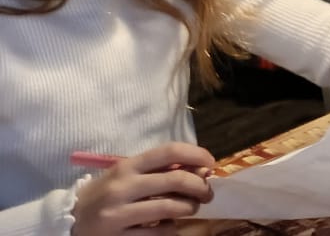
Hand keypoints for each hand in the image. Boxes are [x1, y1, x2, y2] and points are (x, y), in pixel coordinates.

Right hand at [72, 142, 214, 234]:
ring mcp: (119, 214)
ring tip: (190, 209)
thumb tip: (200, 170)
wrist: (68, 221)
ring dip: (190, 209)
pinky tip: (168, 227)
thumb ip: (157, 170)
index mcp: (126, 166)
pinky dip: (171, 230)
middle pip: (176, 180)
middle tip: (207, 194)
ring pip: (171, 208)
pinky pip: (159, 234)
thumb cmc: (105, 194)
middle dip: (200, 187)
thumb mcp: (125, 176)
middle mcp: (122, 187)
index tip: (210, 164)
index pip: (169, 151)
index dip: (197, 154)